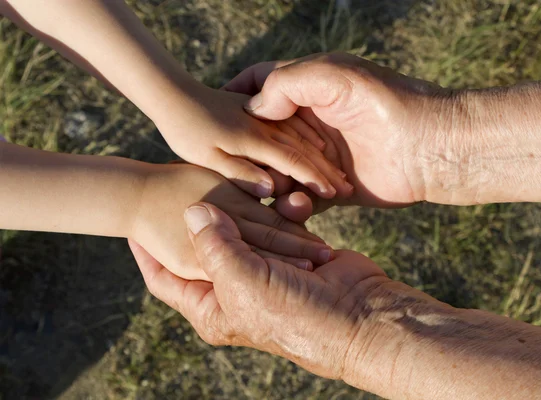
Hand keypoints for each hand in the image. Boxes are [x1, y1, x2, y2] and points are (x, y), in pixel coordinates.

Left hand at [129, 202, 434, 394]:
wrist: (361, 317)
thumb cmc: (297, 313)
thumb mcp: (244, 283)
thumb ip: (214, 247)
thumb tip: (192, 213)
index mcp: (212, 305)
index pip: (165, 279)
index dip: (146, 254)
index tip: (132, 226)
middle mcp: (235, 287)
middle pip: (203, 249)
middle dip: (197, 219)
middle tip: (175, 187)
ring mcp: (264, 270)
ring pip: (243, 230)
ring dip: (249, 210)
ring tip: (240, 186)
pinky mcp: (292, 255)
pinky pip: (277, 226)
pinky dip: (284, 211)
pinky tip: (292, 199)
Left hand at [152, 83, 352, 199]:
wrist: (175, 95)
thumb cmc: (186, 132)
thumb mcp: (206, 157)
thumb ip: (239, 171)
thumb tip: (269, 189)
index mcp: (252, 140)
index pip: (292, 161)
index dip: (314, 178)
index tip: (334, 193)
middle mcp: (264, 127)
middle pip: (304, 149)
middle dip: (327, 169)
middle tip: (348, 187)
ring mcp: (264, 118)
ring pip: (303, 136)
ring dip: (325, 154)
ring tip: (342, 172)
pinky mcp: (261, 112)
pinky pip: (294, 124)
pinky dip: (312, 136)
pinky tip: (323, 145)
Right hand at [224, 52, 462, 210]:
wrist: (430, 148)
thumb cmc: (385, 102)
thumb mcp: (332, 75)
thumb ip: (286, 83)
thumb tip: (252, 109)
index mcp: (306, 89)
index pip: (258, 86)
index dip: (236, 95)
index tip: (214, 109)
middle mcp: (309, 123)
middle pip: (261, 135)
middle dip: (249, 148)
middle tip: (232, 161)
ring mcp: (318, 157)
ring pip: (275, 170)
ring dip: (269, 181)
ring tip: (270, 189)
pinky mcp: (330, 189)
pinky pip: (299, 199)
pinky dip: (293, 205)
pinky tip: (297, 206)